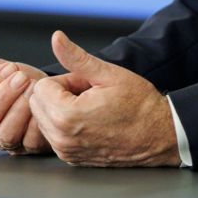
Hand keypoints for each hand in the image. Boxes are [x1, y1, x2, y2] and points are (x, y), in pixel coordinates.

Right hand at [0, 53, 49, 153]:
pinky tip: (44, 105)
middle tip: (22, 78)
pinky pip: (30, 141)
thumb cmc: (19, 83)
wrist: (48, 92)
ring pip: (6, 134)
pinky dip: (37, 121)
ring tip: (34, 88)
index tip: (8, 68)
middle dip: (5, 96)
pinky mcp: (29, 148)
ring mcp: (8, 143)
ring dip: (21, 108)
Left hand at [27, 30, 178, 166]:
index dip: (65, 80)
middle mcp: (62, 138)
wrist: (160, 135)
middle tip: (88, 95)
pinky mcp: (72, 159)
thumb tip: (56, 38)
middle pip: (38, 104)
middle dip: (58, 95)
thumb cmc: (139, 105)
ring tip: (90, 108)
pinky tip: (90, 122)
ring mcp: (66, 152)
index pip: (42, 86)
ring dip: (60, 110)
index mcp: (67, 116)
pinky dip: (65, 126)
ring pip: (44, 120)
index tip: (87, 85)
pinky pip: (54, 135)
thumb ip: (76, 57)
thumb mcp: (108, 74)